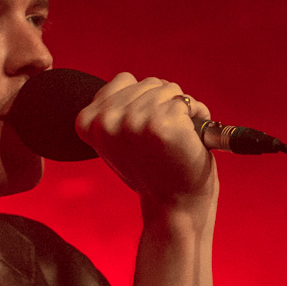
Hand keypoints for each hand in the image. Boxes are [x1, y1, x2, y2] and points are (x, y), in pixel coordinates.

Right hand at [74, 72, 215, 225]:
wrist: (175, 205)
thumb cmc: (153, 169)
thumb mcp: (122, 137)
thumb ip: (117, 108)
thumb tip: (130, 80)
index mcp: (88, 121)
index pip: (125, 80)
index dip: (145, 103)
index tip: (145, 134)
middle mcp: (106, 119)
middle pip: (149, 82)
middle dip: (165, 104)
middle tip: (165, 140)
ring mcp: (133, 120)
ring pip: (169, 88)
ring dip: (183, 110)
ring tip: (178, 140)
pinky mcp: (161, 123)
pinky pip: (188, 102)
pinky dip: (198, 116)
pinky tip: (189, 140)